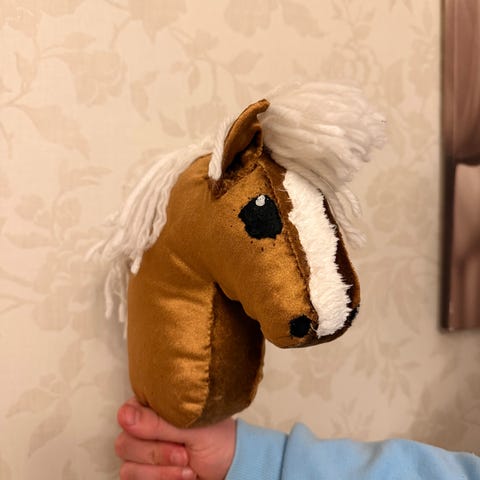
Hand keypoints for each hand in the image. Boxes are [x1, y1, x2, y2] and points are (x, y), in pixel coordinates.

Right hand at [115, 397, 235, 479]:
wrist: (228, 467)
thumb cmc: (216, 438)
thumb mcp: (193, 427)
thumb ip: (158, 422)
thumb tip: (123, 414)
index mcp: (154, 407)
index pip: (127, 413)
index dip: (141, 426)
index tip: (167, 433)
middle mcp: (143, 429)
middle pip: (125, 443)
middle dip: (158, 453)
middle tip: (184, 453)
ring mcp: (142, 453)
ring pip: (128, 466)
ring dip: (161, 470)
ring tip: (188, 466)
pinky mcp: (144, 474)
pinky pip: (133, 479)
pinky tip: (181, 476)